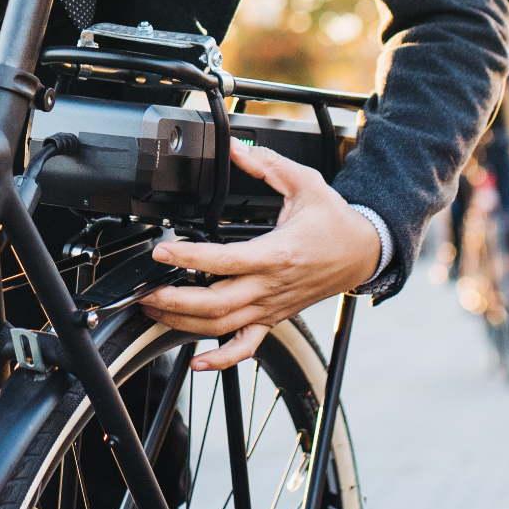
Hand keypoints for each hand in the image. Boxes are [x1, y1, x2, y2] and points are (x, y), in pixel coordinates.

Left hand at [139, 141, 381, 370]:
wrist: (363, 253)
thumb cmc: (334, 222)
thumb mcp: (304, 183)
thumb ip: (267, 164)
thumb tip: (236, 147)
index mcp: (275, 253)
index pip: (224, 261)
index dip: (189, 258)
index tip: (162, 252)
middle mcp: (270, 286)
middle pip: (215, 303)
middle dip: (174, 300)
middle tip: (146, 290)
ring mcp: (271, 307)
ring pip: (222, 327)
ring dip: (183, 324)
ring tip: (155, 310)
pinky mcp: (274, 318)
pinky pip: (246, 346)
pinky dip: (221, 360)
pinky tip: (198, 361)